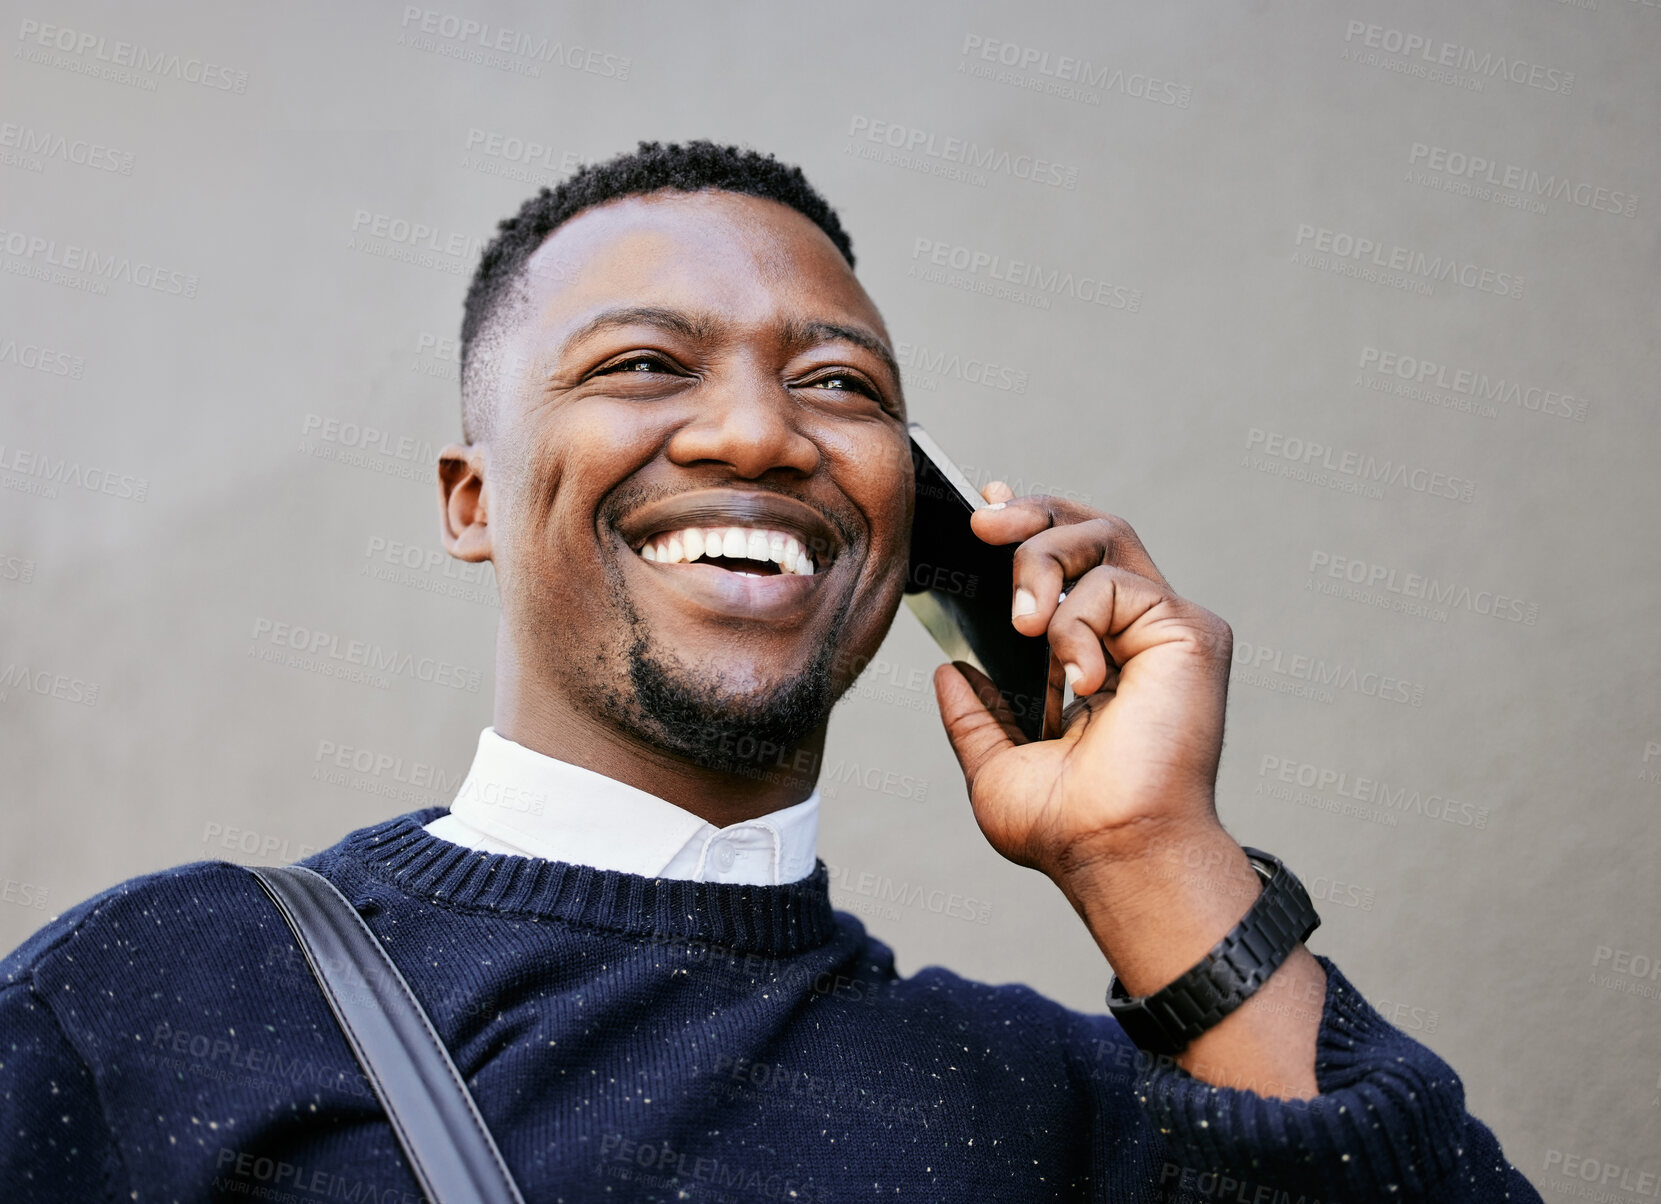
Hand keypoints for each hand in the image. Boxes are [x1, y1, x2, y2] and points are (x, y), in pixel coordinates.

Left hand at [932, 482, 1234, 883]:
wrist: (1114, 854)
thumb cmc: (1069, 828)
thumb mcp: (996, 766)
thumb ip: (974, 716)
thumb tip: (948, 671)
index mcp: (1099, 654)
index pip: (1070, 561)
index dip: (1030, 521)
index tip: (982, 506)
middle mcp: (1137, 632)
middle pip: (1090, 526)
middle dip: (1030, 512)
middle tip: (982, 523)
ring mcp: (1166, 627)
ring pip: (1103, 535)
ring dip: (1044, 560)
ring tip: (1020, 621)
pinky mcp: (1188, 632)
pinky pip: (1117, 583)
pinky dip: (1078, 623)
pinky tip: (1077, 678)